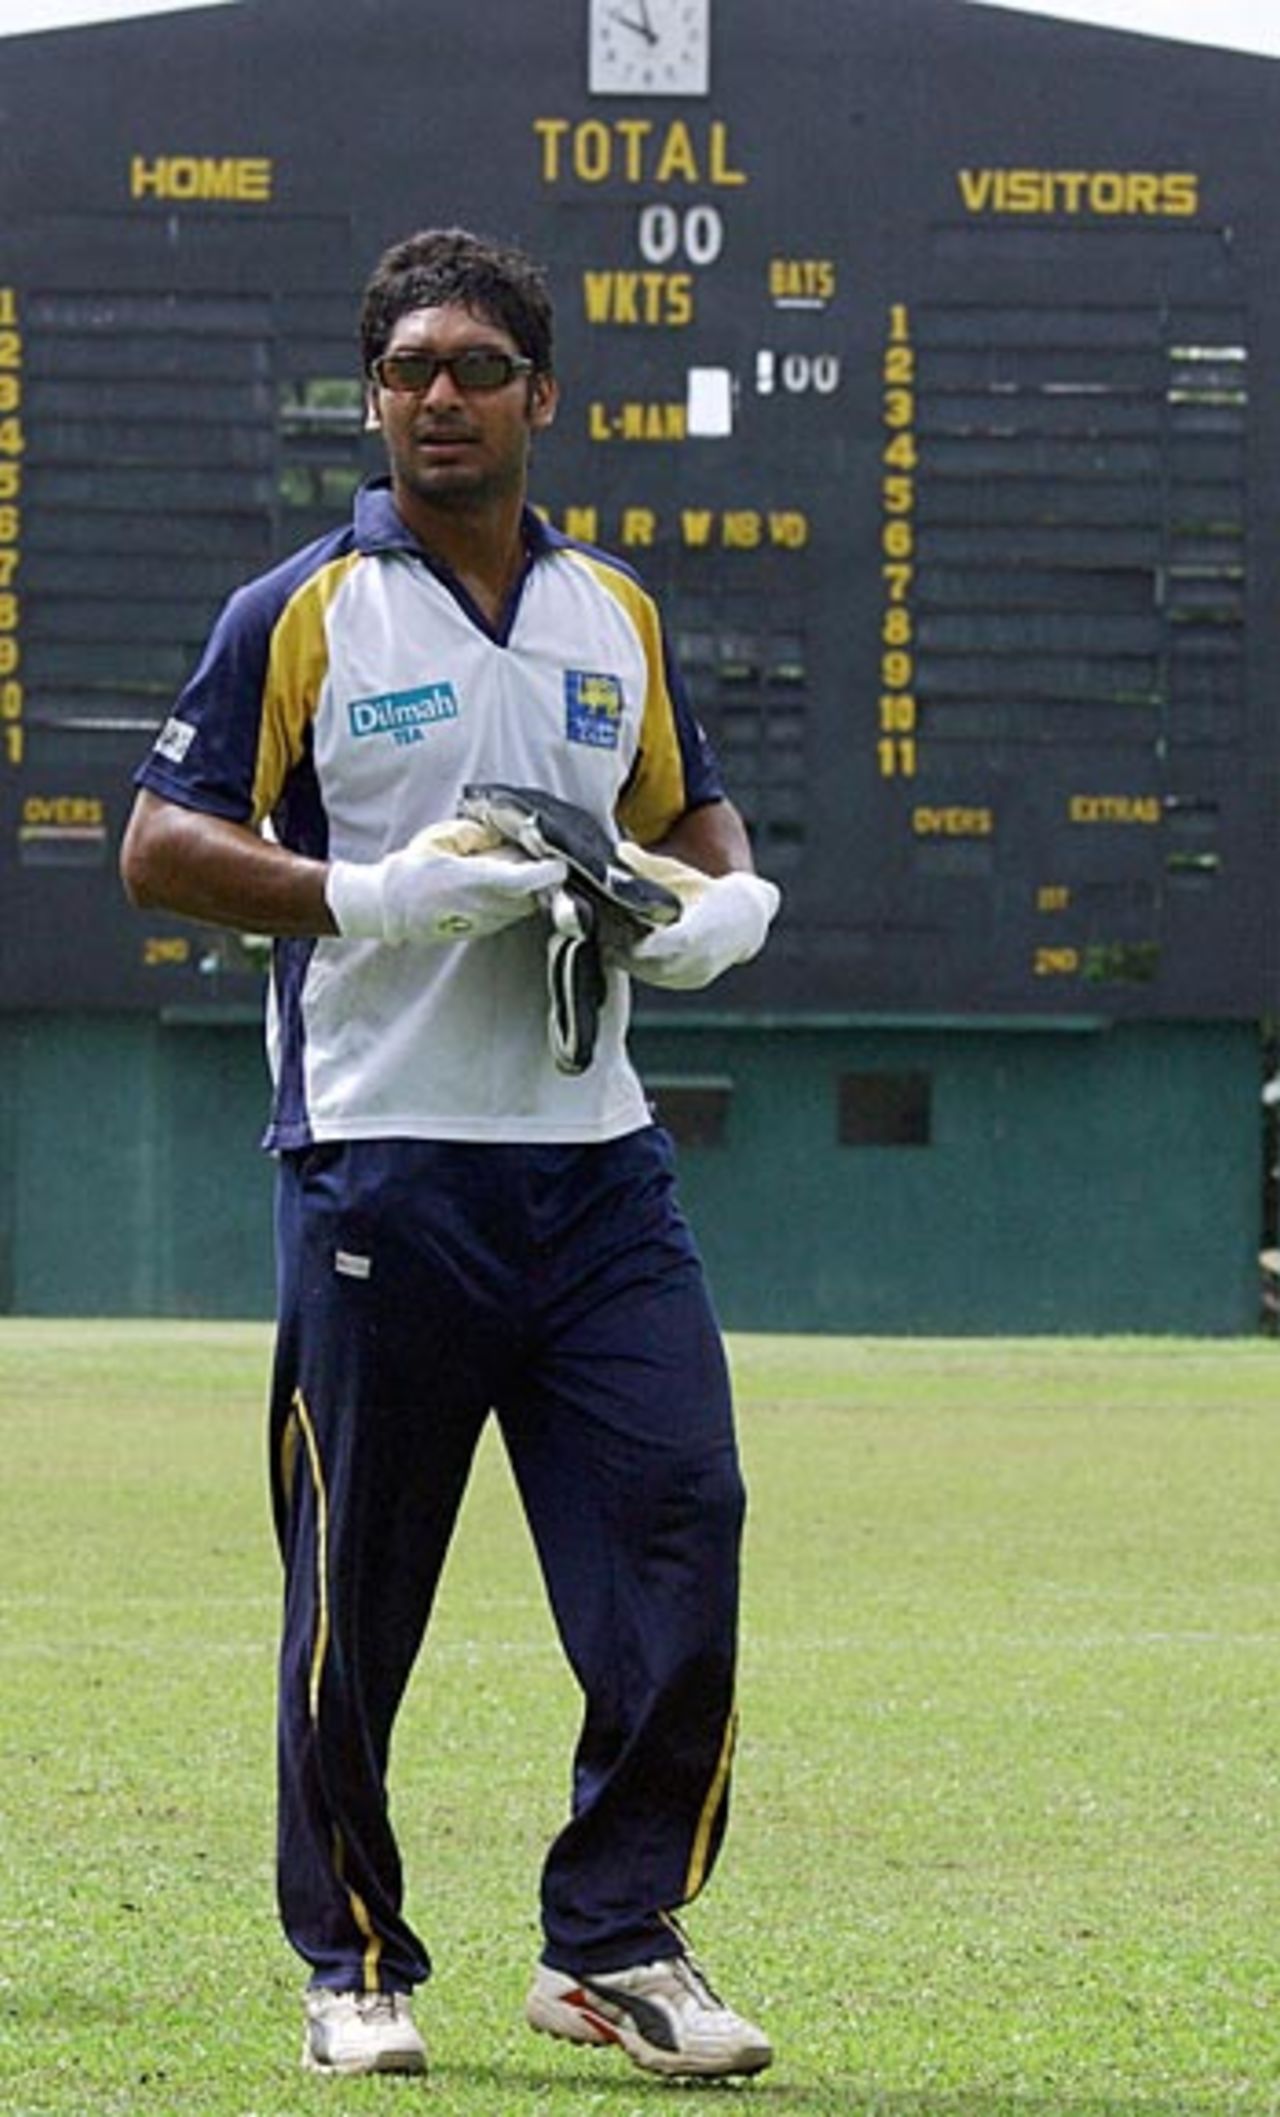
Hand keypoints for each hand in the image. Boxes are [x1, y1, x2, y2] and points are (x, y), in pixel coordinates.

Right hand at [325, 819, 566, 943]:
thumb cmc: (412, 869)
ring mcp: (483, 921)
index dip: (545, 874)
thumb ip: (473, 834)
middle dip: (541, 878)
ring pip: (524, 907)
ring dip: (530, 890)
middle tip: (537, 857)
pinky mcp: (483, 930)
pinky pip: (512, 914)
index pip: (520, 881)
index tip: (559, 864)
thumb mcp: (438, 839)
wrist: (390, 907)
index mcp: (471, 880)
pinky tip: (505, 884)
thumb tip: (500, 832)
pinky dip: (518, 899)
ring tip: (517, 868)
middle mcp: (481, 905)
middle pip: (531, 895)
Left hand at [616, 867, 779, 989]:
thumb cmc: (709, 892)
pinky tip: (629, 950)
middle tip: (604, 933)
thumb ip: (648, 865)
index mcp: (697, 934)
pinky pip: (661, 978)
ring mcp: (696, 974)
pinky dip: (644, 966)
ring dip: (631, 960)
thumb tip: (621, 849)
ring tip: (612, 940)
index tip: (611, 928)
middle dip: (624, 950)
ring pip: (652, 975)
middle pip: (648, 965)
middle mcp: (698, 960)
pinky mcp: (692, 981)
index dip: (630, 941)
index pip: (656, 948)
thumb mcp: (681, 876)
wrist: (747, 918)